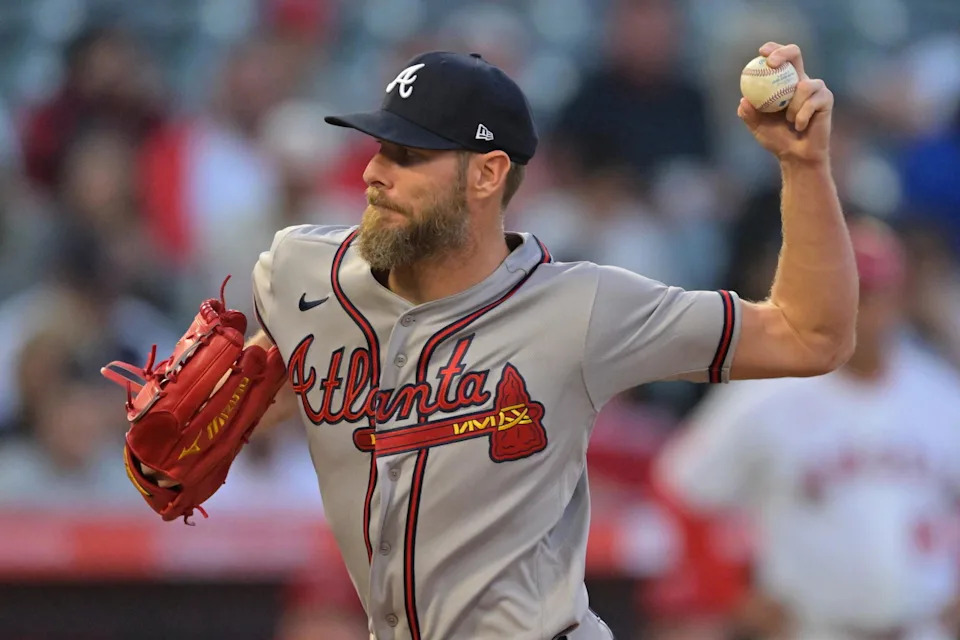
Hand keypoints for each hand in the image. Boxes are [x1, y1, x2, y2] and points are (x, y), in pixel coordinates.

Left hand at [739, 42, 833, 163]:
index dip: (772, 49)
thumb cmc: (777, 139)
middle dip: (784, 53)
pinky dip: (802, 116)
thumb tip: (743, 100)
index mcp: (784, 83)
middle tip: (772, 63)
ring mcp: (816, 88)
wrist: (796, 155)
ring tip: (790, 120)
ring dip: (793, 105)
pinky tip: (800, 126)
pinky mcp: (826, 99)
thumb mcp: (757, 127)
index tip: (761, 52)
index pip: (779, 59)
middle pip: (795, 54)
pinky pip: (812, 101)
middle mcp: (801, 80)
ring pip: (803, 85)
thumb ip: (749, 114)